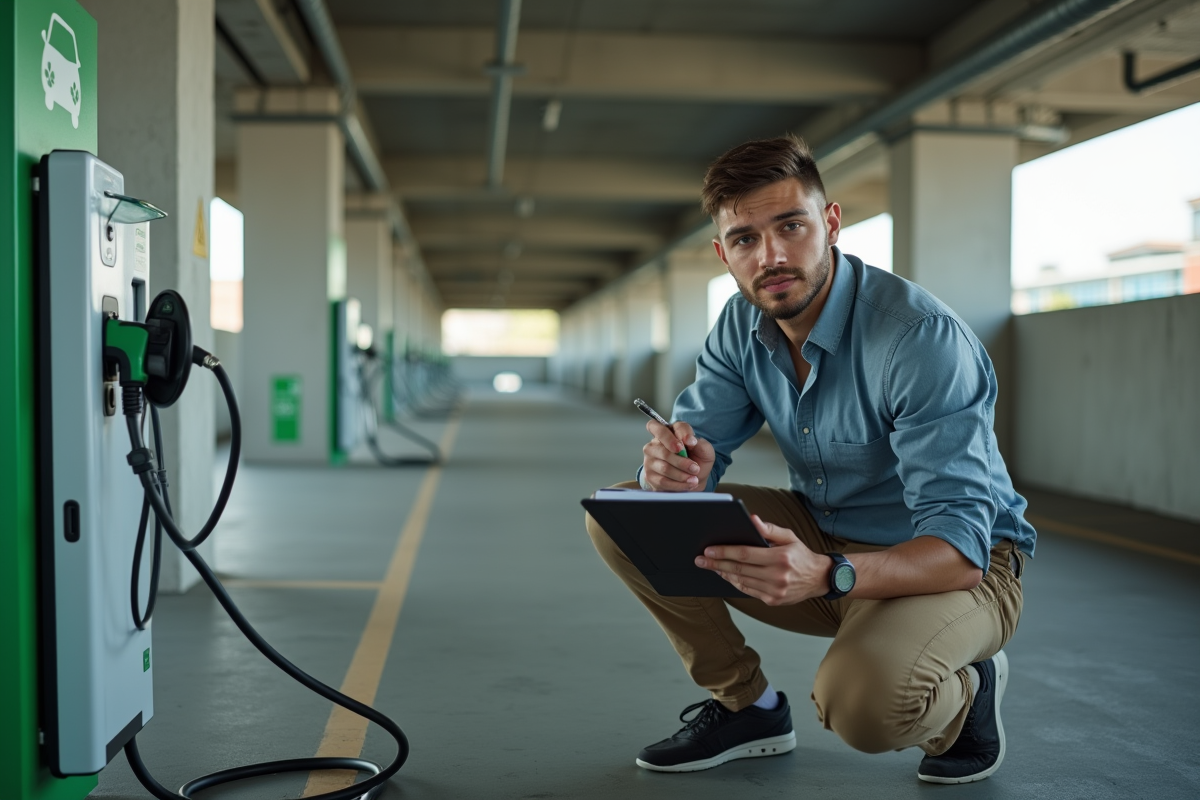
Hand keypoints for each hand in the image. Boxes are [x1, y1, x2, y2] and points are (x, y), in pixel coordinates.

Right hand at [641, 419, 714, 491]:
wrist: (694, 479)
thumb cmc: (698, 461)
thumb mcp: (705, 450)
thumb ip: (699, 442)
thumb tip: (690, 440)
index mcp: (667, 432)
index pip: (661, 428)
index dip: (673, 435)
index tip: (690, 443)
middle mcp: (654, 444)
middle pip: (663, 451)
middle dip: (682, 462)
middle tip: (695, 468)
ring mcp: (650, 460)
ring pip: (664, 468)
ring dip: (682, 475)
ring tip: (694, 479)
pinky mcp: (649, 475)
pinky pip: (662, 481)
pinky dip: (678, 484)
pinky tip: (688, 484)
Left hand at [694, 515, 830, 604]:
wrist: (818, 578)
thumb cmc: (801, 554)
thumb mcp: (789, 536)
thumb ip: (769, 529)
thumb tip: (751, 519)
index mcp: (780, 557)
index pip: (745, 554)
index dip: (725, 552)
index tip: (709, 550)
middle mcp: (778, 576)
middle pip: (739, 569)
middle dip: (717, 564)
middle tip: (701, 560)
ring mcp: (775, 590)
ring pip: (741, 581)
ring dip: (724, 573)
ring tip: (712, 566)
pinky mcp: (773, 600)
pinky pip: (748, 590)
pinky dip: (735, 583)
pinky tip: (727, 575)